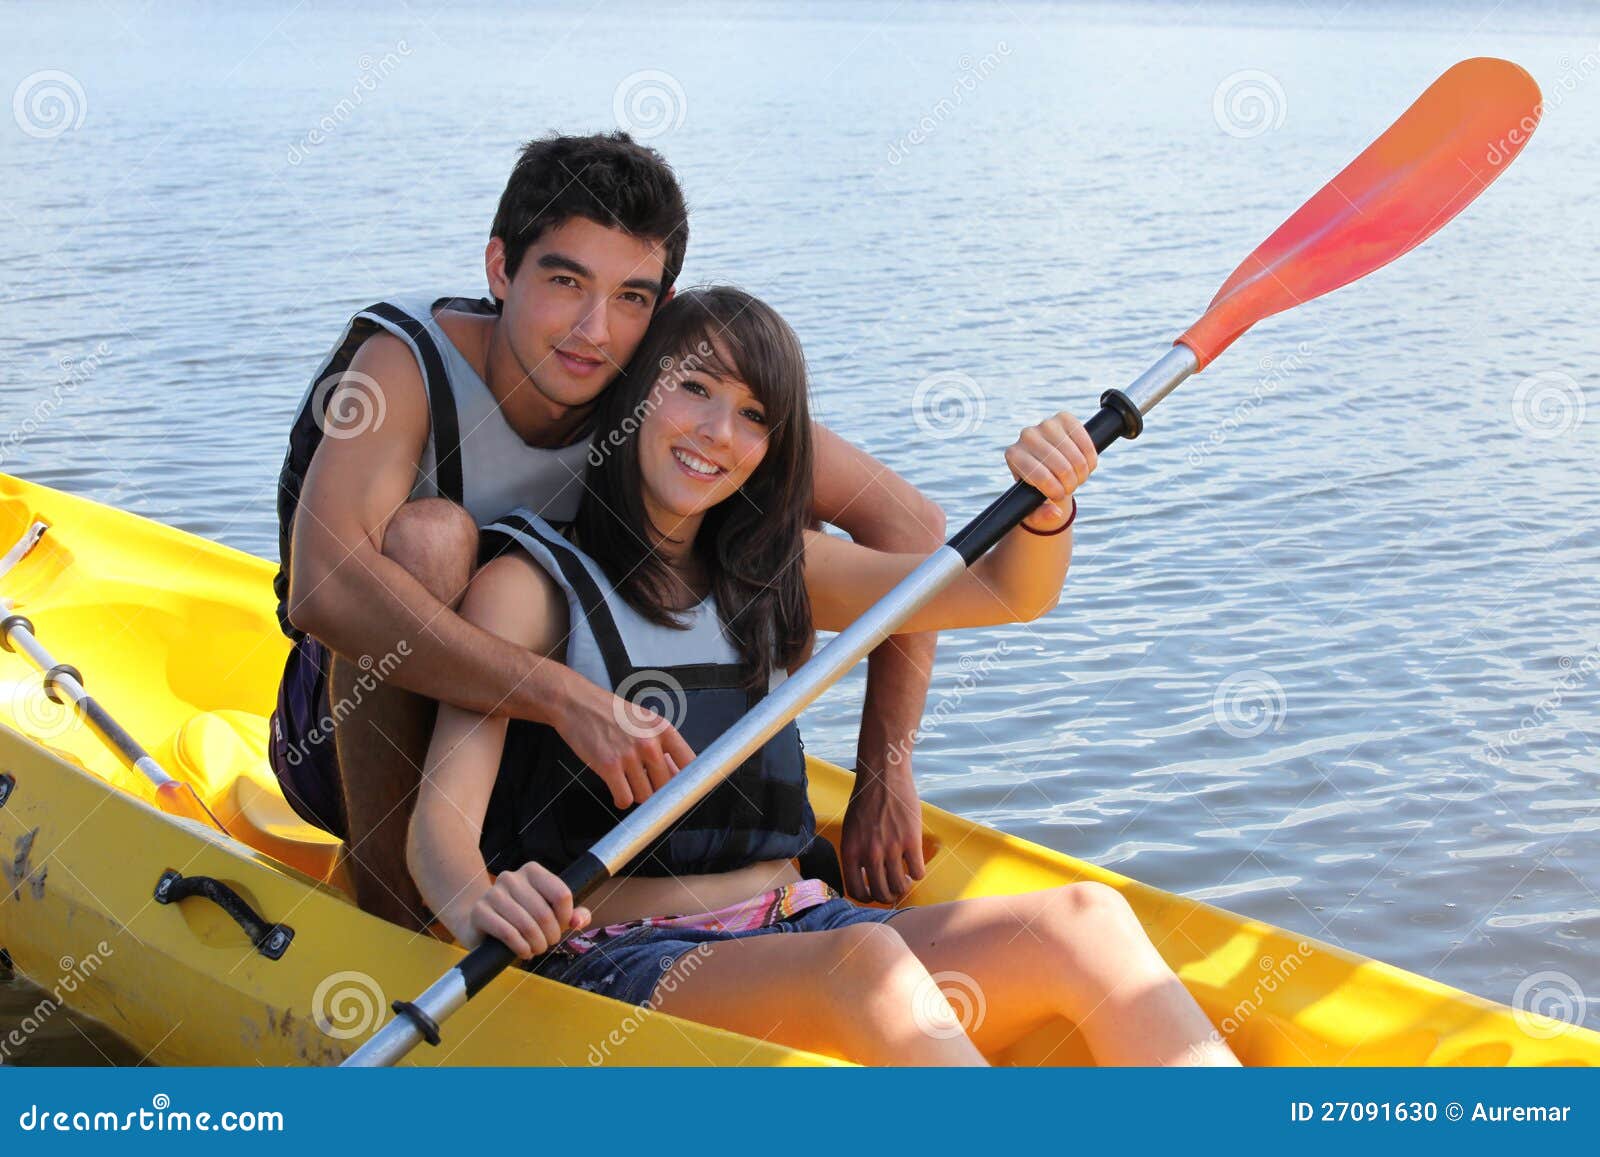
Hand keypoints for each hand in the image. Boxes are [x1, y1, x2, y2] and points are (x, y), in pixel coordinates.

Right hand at [467, 861, 591, 958]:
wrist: (479, 921)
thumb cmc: (522, 916)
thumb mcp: (550, 913)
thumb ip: (573, 915)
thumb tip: (578, 921)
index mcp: (532, 871)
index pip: (561, 894)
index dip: (566, 916)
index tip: (562, 927)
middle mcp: (511, 877)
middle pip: (544, 912)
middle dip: (551, 935)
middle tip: (547, 944)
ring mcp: (493, 893)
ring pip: (526, 924)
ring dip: (537, 944)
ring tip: (536, 949)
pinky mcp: (480, 911)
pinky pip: (508, 933)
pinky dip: (521, 947)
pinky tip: (524, 952)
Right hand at [551, 673, 695, 807]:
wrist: (575, 703)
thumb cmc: (609, 712)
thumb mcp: (643, 720)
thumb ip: (661, 745)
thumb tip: (676, 775)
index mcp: (663, 729)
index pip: (691, 763)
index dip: (690, 781)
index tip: (685, 791)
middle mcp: (650, 742)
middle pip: (667, 786)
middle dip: (658, 791)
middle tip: (646, 786)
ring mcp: (629, 755)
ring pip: (646, 796)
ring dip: (638, 795)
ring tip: (628, 783)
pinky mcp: (608, 766)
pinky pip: (625, 798)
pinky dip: (621, 799)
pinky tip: (618, 791)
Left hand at [839, 770, 926, 903]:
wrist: (883, 776)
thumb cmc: (866, 800)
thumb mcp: (851, 829)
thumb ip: (856, 853)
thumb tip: (864, 876)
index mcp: (851, 851)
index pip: (855, 891)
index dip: (866, 897)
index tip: (873, 894)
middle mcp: (869, 853)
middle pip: (880, 893)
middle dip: (887, 895)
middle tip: (892, 887)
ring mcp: (891, 848)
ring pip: (899, 887)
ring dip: (903, 887)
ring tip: (904, 877)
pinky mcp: (911, 841)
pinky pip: (918, 873)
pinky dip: (917, 874)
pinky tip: (914, 864)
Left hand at [1003, 411, 1097, 533]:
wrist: (1047, 465)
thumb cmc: (1037, 488)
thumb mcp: (1034, 507)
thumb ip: (1041, 515)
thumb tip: (1055, 512)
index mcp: (1014, 455)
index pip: (1040, 475)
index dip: (1055, 490)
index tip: (1058, 498)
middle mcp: (1026, 435)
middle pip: (1059, 466)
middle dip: (1070, 483)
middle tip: (1070, 488)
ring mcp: (1046, 424)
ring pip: (1074, 454)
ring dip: (1082, 472)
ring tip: (1079, 478)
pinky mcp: (1065, 418)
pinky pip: (1084, 439)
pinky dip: (1090, 456)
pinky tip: (1088, 465)